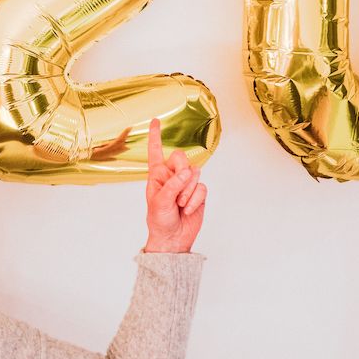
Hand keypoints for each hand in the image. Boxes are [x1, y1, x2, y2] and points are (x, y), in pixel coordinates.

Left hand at [142, 119, 205, 252]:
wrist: (173, 239)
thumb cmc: (159, 221)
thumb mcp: (159, 202)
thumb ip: (172, 185)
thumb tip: (186, 172)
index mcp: (156, 175)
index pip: (155, 151)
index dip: (155, 135)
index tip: (155, 120)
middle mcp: (171, 175)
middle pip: (182, 158)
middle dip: (182, 174)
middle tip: (177, 192)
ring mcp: (185, 184)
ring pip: (194, 173)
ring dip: (188, 191)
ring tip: (180, 205)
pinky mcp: (198, 193)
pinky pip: (202, 187)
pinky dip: (196, 199)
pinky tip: (188, 209)